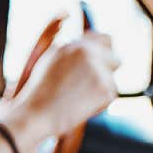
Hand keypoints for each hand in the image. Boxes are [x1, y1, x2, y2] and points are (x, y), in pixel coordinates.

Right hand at [2, 33, 119, 147]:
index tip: (101, 59)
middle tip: (95, 82)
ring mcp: (100, 72)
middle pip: (115, 58)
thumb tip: (88, 48)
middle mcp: (89, 54)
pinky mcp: (106, 90)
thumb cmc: (37, 91)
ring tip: (76, 97)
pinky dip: (99, 101)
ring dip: (100, 87)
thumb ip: (70, 51)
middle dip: (108, 69)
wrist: (36, 113)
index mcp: (75, 45)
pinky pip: (110, 95)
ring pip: (112, 80)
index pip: (104, 39)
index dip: (104, 50)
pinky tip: (79, 105)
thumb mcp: (48, 61)